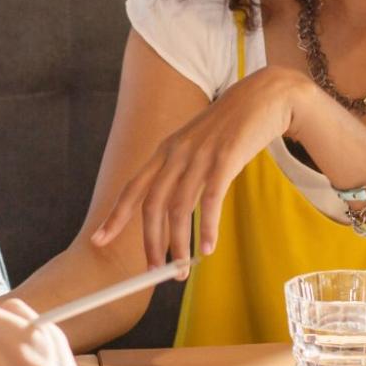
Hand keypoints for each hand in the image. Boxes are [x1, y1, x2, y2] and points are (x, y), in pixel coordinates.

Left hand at [92, 67, 308, 265]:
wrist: (265, 95)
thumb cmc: (232, 127)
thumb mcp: (198, 145)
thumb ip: (183, 171)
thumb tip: (173, 211)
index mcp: (166, 151)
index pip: (133, 188)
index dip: (115, 216)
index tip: (99, 240)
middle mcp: (177, 153)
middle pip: (153, 204)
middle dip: (151, 242)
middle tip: (154, 270)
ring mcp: (201, 155)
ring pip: (179, 207)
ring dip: (178, 243)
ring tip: (182, 268)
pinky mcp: (227, 158)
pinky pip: (211, 199)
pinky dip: (208, 227)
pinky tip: (208, 247)